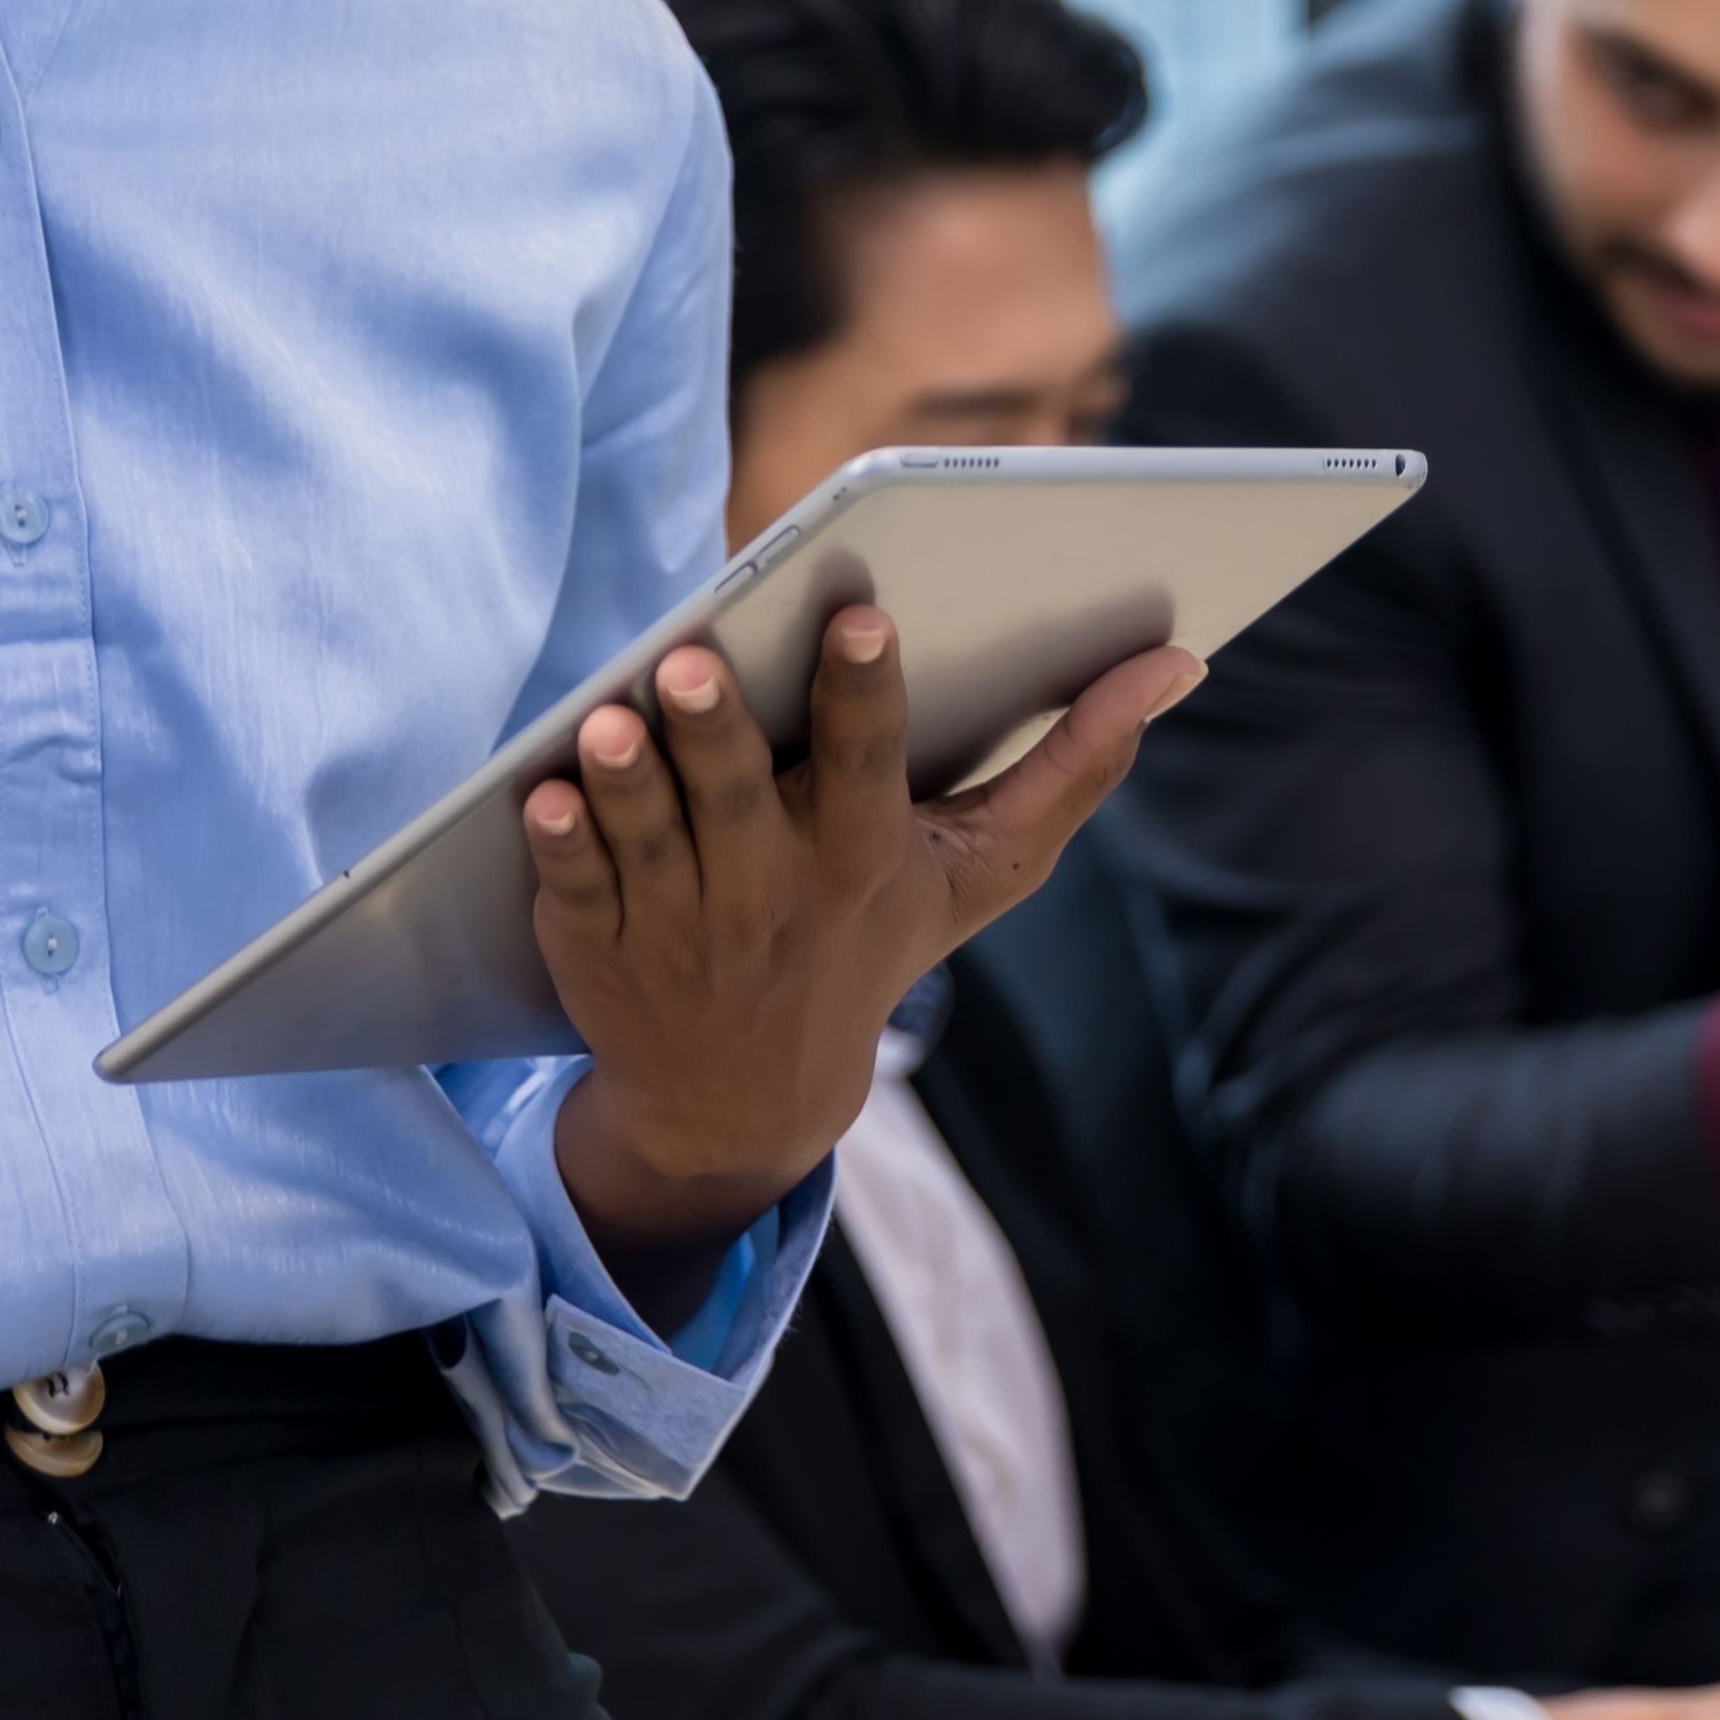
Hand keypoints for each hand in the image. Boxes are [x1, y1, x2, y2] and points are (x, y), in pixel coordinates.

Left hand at [534, 608, 1201, 1300]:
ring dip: (629, 781)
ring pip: (649, 842)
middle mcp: (772, 896)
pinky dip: (559, 846)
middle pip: (741, 803)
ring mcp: (678, 926)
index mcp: (866, 858)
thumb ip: (1078, 764)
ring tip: (610, 719)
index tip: (859, 619)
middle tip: (696, 660)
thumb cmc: (878, 941)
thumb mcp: (985, 871)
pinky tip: (540, 790)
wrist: (745, 1100)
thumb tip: (1179, 661)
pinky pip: (572, 889)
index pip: (868, 766)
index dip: (861, 694)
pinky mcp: (596, 947)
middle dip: (719, 734)